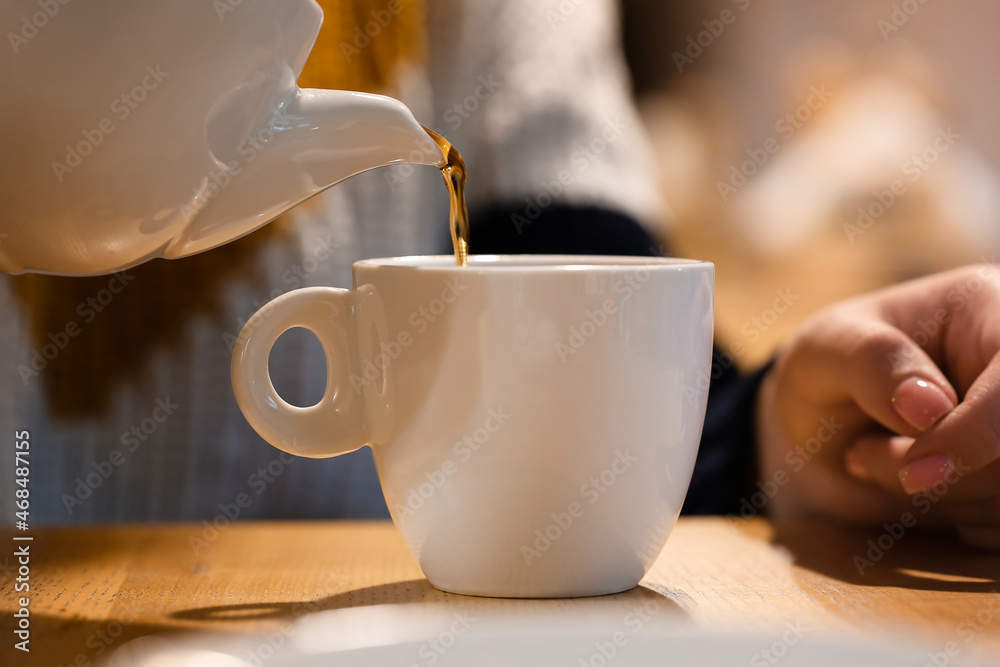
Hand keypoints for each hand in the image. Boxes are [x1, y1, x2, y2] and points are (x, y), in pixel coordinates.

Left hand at [756, 264, 999, 547]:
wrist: (822, 422)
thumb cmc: (825, 367)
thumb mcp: (825, 349)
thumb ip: (872, 363)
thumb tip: (930, 405)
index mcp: (989, 309)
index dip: (979, 431)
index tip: (918, 471)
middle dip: (947, 471)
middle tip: (864, 453)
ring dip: (936, 496)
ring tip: (872, 455)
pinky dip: (950, 518)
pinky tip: (907, 487)